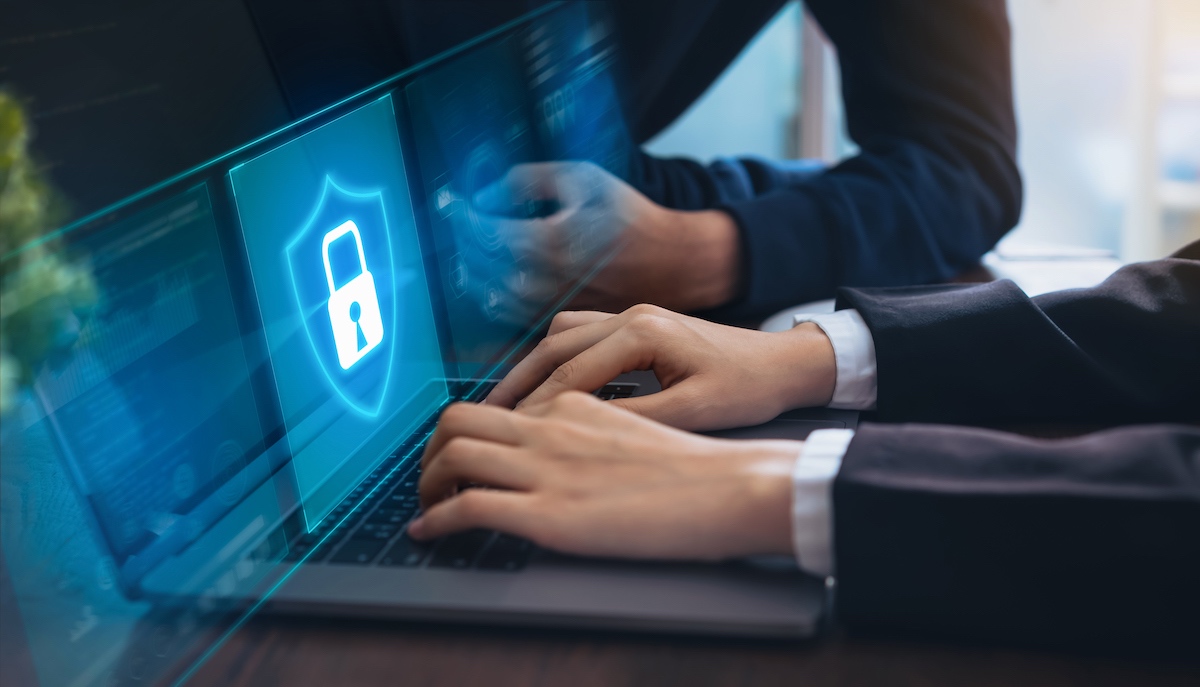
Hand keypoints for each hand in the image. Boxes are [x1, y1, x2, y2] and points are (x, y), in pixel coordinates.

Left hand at [409, 392, 798, 559]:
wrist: (730, 486)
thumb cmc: (699, 468)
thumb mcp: (639, 429)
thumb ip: (597, 428)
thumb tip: (568, 450)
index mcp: (575, 405)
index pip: (499, 405)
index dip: (467, 431)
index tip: (459, 453)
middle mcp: (551, 427)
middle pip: (459, 418)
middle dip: (431, 448)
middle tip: (431, 476)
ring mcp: (547, 468)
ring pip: (452, 454)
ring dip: (425, 481)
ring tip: (426, 504)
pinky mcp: (550, 514)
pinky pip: (468, 507)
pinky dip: (436, 520)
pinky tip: (429, 533)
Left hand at [473, 161, 741, 312]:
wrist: (673, 262)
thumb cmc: (629, 215)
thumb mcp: (584, 177)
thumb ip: (529, 179)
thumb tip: (483, 194)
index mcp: (556, 240)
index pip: (486, 232)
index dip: (460, 216)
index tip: (447, 202)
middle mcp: (552, 279)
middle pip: (481, 268)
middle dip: (462, 245)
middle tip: (458, 224)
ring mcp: (555, 307)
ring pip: (491, 298)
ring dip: (472, 275)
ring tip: (471, 251)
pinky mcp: (561, 323)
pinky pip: (510, 318)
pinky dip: (491, 298)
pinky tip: (491, 279)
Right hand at [485, 304, 836, 431]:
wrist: (784, 362)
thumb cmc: (748, 387)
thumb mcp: (695, 412)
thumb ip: (638, 420)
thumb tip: (582, 435)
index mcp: (644, 331)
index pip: (571, 371)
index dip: (536, 406)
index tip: (510, 434)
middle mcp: (632, 314)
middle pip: (555, 344)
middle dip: (520, 381)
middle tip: (490, 416)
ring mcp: (634, 314)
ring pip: (563, 334)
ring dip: (534, 366)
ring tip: (512, 404)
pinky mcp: (639, 322)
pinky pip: (582, 333)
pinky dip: (558, 358)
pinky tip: (550, 386)